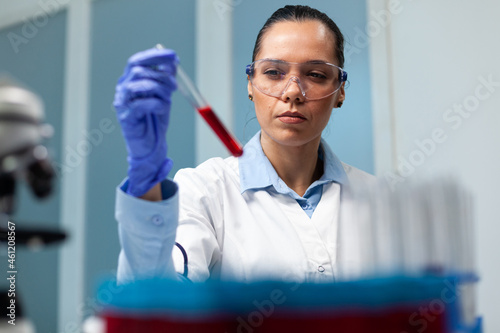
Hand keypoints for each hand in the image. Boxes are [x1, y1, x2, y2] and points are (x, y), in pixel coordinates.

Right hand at [114, 48, 177, 196]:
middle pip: (139, 71)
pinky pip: (141, 104)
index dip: (155, 56)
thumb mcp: (163, 95)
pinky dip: (157, 103)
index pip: (137, 61)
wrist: (150, 145)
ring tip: (168, 99)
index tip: (174, 55)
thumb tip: (173, 61)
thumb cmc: (154, 120)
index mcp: (130, 81)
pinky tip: (163, 108)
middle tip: (174, 86)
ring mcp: (123, 103)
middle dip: (161, 76)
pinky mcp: (127, 118)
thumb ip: (165, 78)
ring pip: (139, 85)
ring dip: (159, 89)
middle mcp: (123, 89)